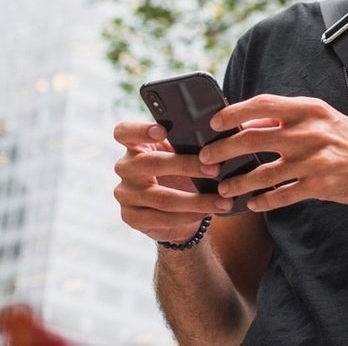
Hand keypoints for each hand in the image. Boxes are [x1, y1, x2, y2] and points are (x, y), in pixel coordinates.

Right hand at [112, 121, 232, 242]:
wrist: (176, 209)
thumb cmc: (181, 172)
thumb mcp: (182, 154)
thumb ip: (188, 144)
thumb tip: (214, 140)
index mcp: (135, 146)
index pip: (124, 132)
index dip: (140, 130)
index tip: (163, 130)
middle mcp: (125, 168)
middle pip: (151, 163)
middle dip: (186, 166)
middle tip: (214, 169)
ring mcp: (125, 194)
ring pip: (162, 198)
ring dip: (197, 201)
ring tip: (223, 200)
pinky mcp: (131, 217)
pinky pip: (162, 219)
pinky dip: (189, 216)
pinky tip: (207, 213)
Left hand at [200, 94, 347, 211]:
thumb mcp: (323, 120)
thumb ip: (288, 120)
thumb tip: (249, 124)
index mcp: (308, 109)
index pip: (261, 105)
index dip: (232, 113)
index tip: (213, 124)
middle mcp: (309, 131)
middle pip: (251, 139)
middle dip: (222, 151)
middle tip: (206, 160)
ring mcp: (314, 159)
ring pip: (262, 172)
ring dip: (238, 182)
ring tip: (224, 189)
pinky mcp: (319, 184)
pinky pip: (282, 195)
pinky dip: (264, 202)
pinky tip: (254, 204)